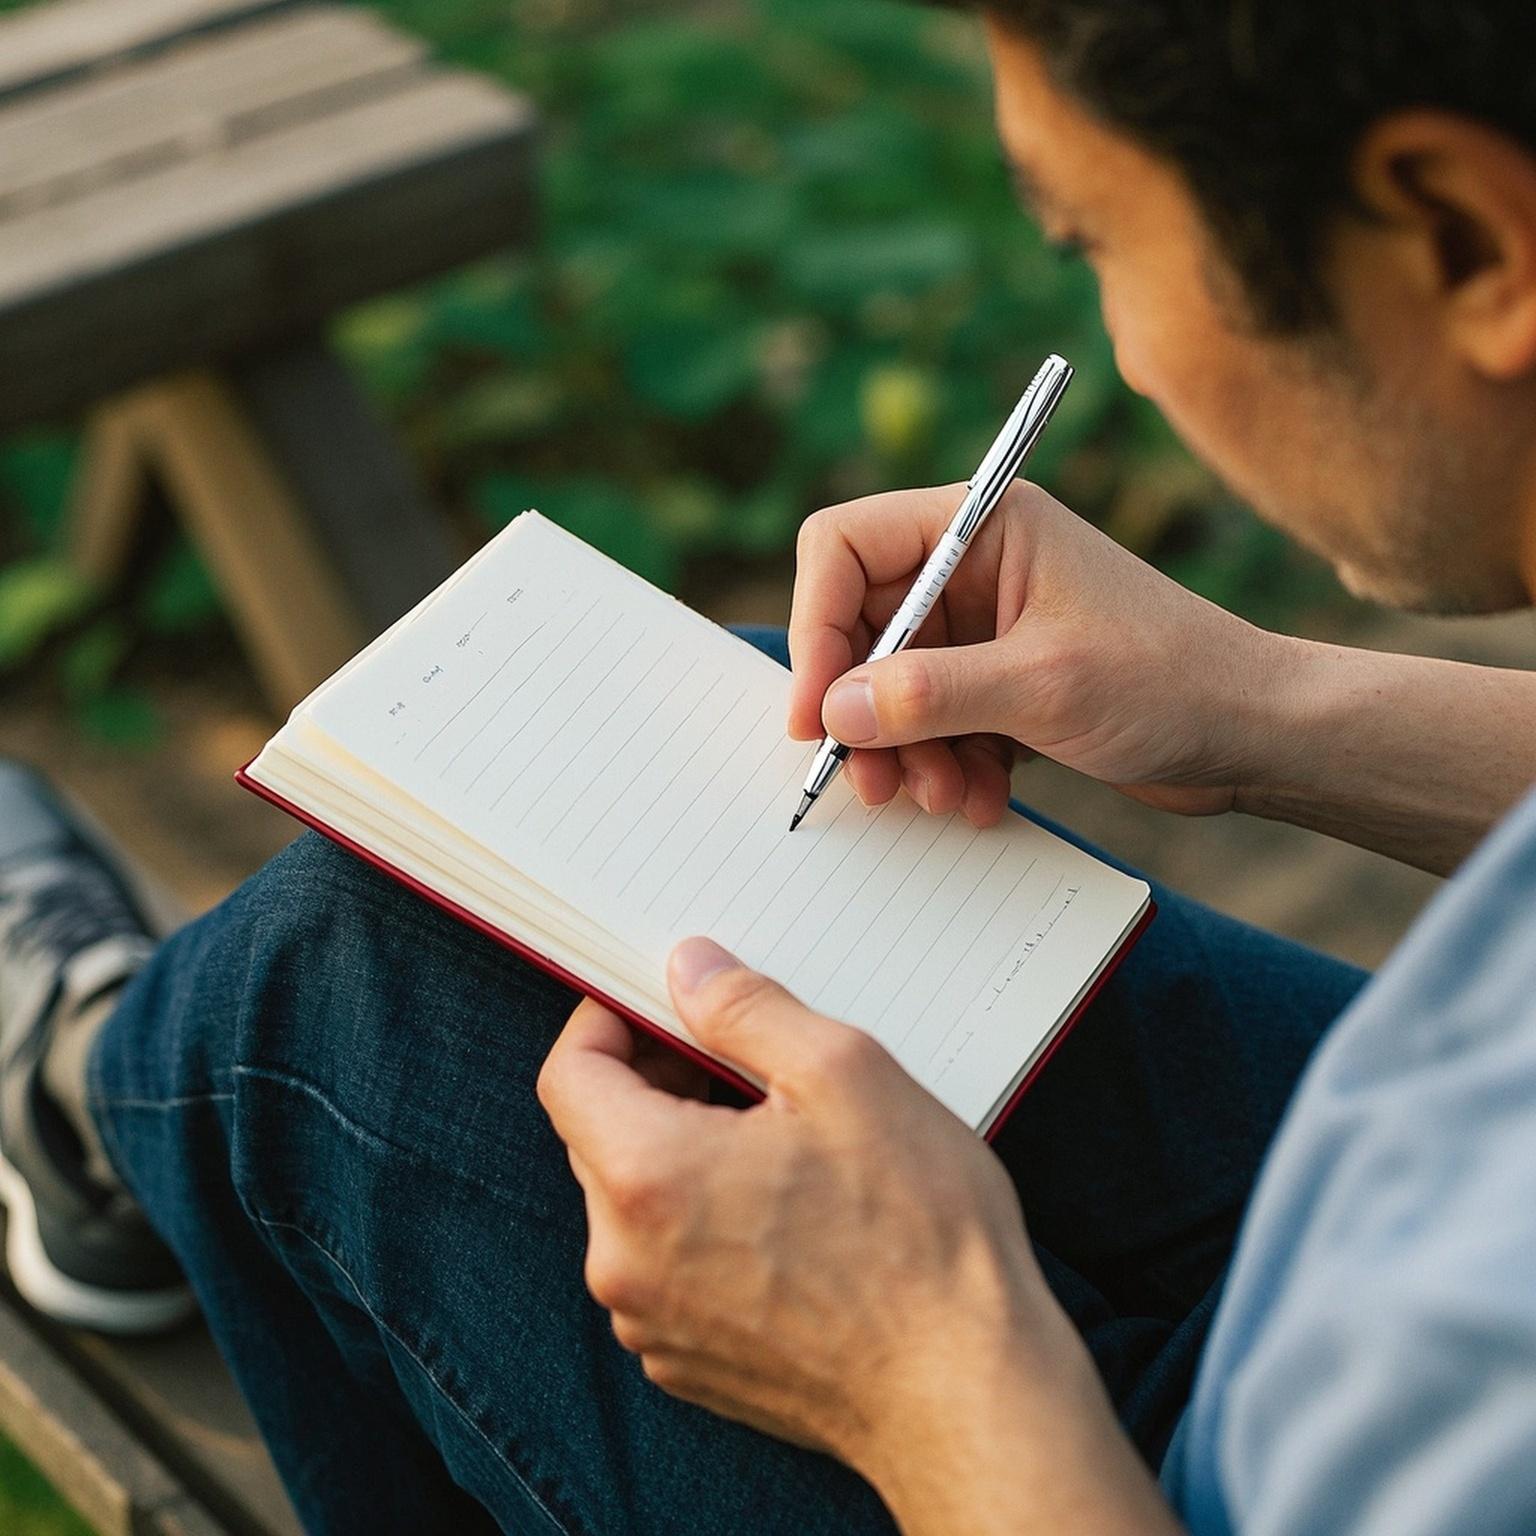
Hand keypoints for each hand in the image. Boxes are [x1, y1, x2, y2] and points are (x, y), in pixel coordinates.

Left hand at [536, 938, 1075, 1480]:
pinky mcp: (688, 1363)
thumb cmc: (919, 1237)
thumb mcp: (843, 1074)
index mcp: (646, 1179)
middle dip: (654, 1083)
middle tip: (738, 1062)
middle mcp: (624, 1262)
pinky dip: (702, 1224)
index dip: (607, 1023)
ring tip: (778, 1141)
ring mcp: (652, 1324)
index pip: (570, 1074)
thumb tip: (687, 969)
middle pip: (598, 1136)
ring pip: (634, 1203)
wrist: (967, 1394)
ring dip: (681, 1155)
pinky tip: (785, 1214)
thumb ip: (744, 1008)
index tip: (657, 1004)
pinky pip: (665, 1266)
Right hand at [789, 482, 1290, 823]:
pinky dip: (944, 764)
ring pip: (893, 686)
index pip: (846, 547)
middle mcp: (974, 567)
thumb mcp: (1042, 686)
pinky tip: (980, 800)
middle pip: (861, 627)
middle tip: (870, 780)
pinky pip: (935, 721)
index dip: (815, 628)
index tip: (813, 712)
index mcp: (983, 525)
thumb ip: (929, 695)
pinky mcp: (1001, 681)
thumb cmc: (1173, 682)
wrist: (1256, 734)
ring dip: (906, 751)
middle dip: (862, 710)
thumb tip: (832, 711)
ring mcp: (987, 626)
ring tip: (942, 797)